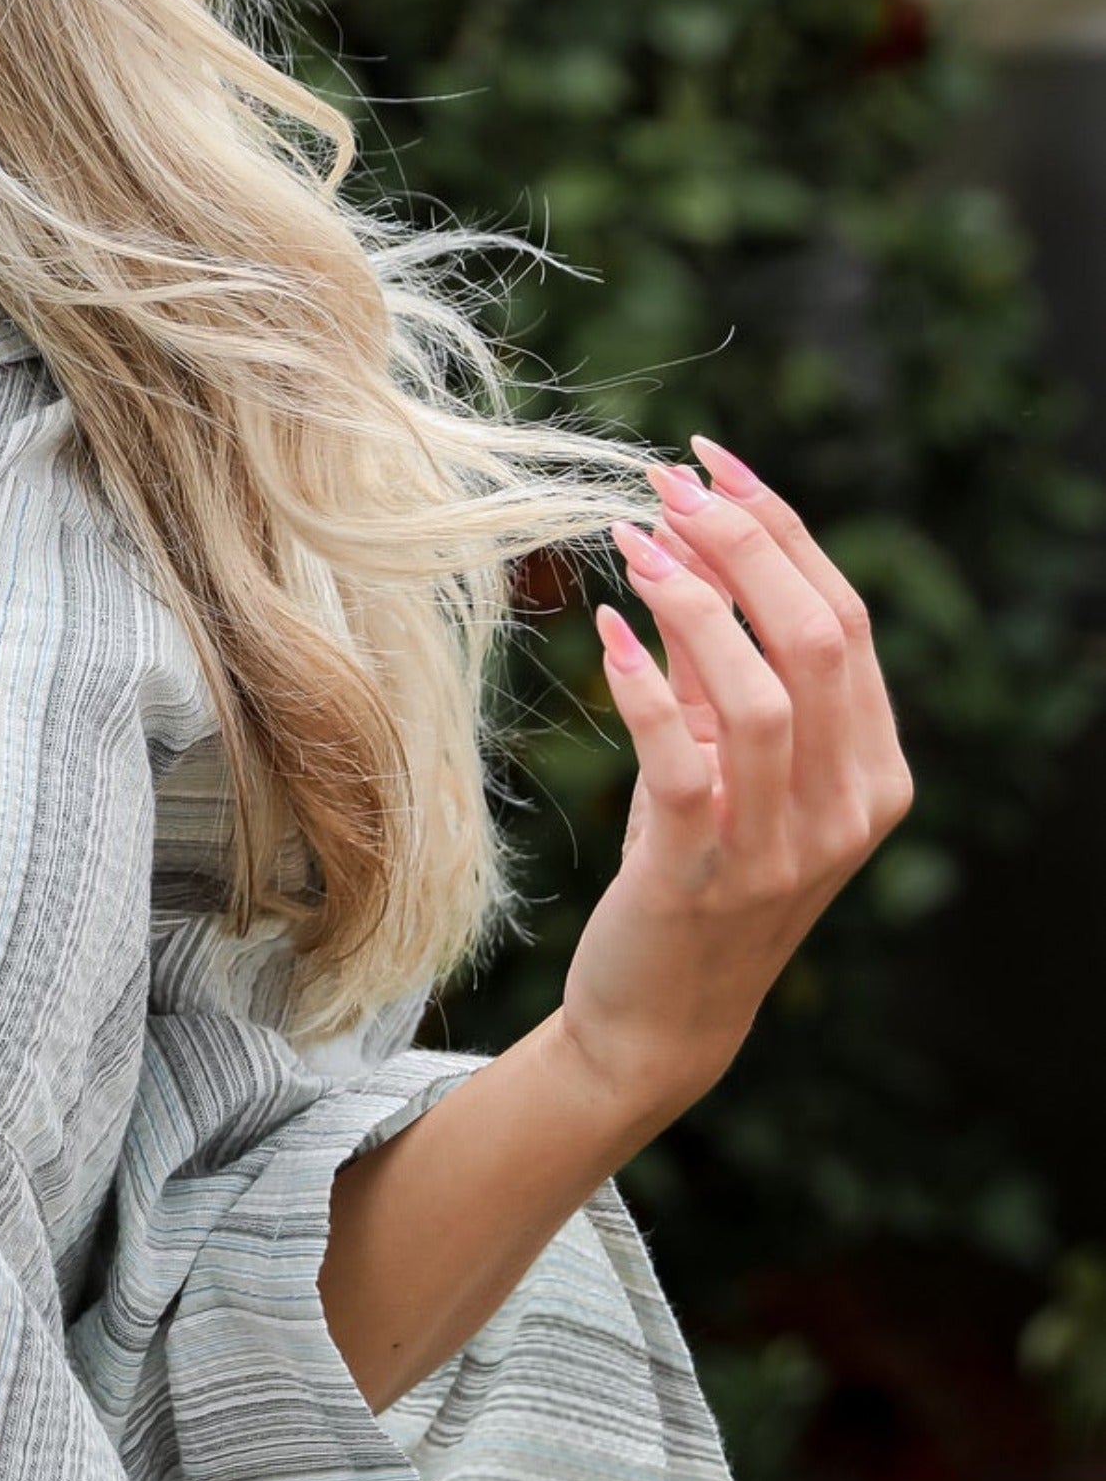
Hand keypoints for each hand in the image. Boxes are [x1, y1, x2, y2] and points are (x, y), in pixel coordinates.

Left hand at [563, 434, 912, 1133]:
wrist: (663, 1018)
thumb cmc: (694, 870)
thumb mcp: (723, 760)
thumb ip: (719, 665)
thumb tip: (688, 540)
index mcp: (875, 769)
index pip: (846, 619)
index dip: (779, 527)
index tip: (712, 462)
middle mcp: (849, 807)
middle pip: (819, 638)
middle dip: (744, 542)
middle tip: (666, 481)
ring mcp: (785, 848)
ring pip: (764, 695)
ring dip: (696, 602)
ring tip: (632, 540)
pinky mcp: (705, 876)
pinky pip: (682, 762)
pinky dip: (644, 685)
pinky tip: (605, 627)